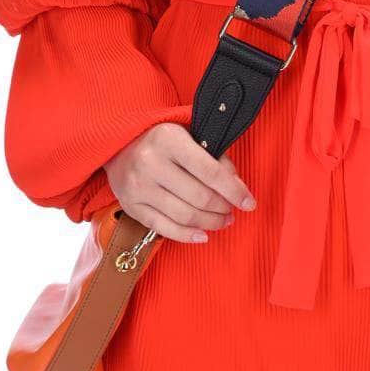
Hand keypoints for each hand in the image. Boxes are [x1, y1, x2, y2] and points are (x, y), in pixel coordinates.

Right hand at [103, 122, 257, 243]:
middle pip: (199, 197)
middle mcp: (150, 162)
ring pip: (184, 215)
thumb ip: (214, 157)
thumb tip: (236, 187)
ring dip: (210, 223)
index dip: (234, 190)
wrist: (119, 144)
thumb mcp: (188, 135)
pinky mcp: (130, 206)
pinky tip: (203, 234)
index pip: (210, 171)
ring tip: (223, 221)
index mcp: (169, 139)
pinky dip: (187, 235)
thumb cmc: (162, 139)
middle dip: (223, 208)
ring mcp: (138, 186)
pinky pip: (163, 228)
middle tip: (233, 211)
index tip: (250, 202)